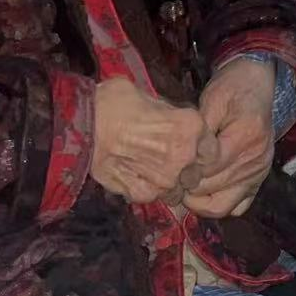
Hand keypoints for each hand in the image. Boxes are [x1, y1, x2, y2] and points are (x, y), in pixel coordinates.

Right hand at [90, 78, 206, 202]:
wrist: (83, 124)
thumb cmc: (115, 103)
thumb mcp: (152, 98)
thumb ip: (171, 115)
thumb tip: (173, 121)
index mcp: (192, 127)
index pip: (212, 149)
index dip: (199, 151)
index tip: (188, 150)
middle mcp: (186, 155)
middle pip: (196, 173)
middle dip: (185, 170)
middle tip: (165, 161)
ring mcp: (166, 179)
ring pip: (177, 191)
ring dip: (167, 185)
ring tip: (148, 172)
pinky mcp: (144, 194)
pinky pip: (154, 198)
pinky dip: (146, 191)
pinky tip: (134, 178)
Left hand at [183, 57, 276, 217]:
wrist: (257, 85)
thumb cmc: (232, 89)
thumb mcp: (213, 99)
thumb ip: (199, 130)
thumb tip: (182, 157)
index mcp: (245, 137)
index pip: (208, 167)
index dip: (184, 169)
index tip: (168, 164)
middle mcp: (255, 161)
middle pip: (211, 188)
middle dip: (186, 186)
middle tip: (167, 178)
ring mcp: (258, 174)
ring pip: (222, 206)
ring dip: (198, 202)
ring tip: (183, 187)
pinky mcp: (258, 181)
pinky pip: (237, 207)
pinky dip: (217, 204)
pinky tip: (202, 192)